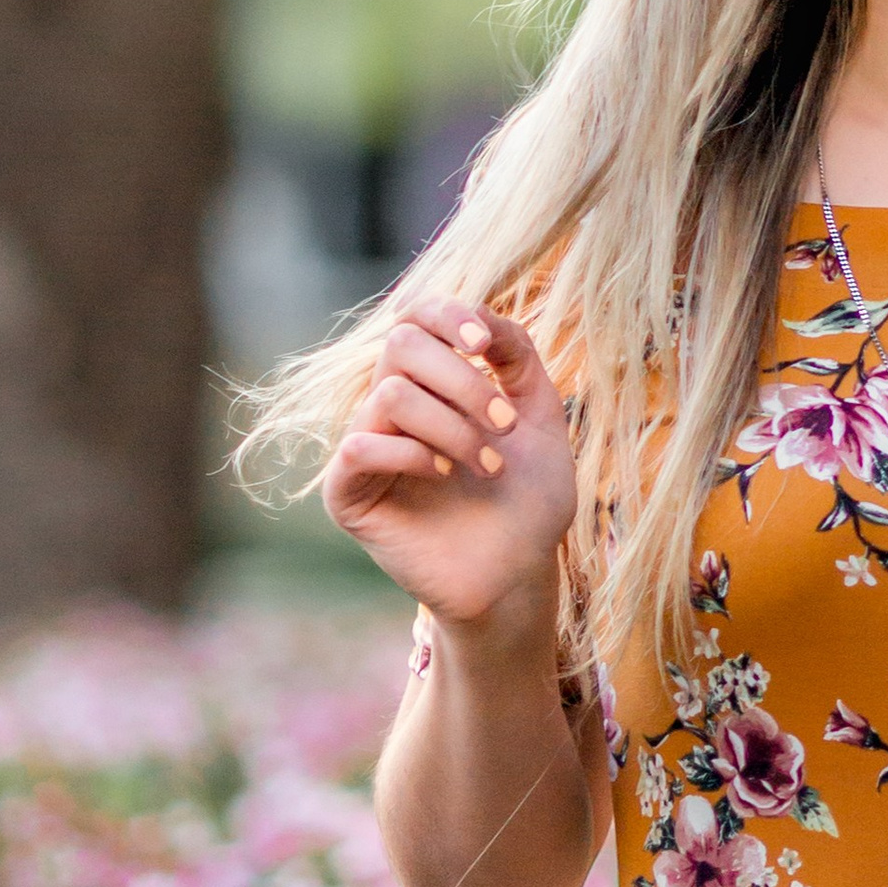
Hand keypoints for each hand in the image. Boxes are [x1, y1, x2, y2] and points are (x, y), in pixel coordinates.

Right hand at [323, 299, 576, 630]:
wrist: (520, 571)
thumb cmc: (530, 496)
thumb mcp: (540, 413)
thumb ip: (516, 355)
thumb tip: (482, 314)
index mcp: (433, 380)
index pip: (417, 316)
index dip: (447, 315)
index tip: (484, 346)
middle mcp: (392, 405)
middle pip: (400, 343)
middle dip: (462, 380)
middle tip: (506, 425)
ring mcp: (367, 447)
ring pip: (391, 393)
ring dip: (453, 426)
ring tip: (490, 465)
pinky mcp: (347, 494)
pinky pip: (359, 447)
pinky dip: (410, 454)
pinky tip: (444, 476)